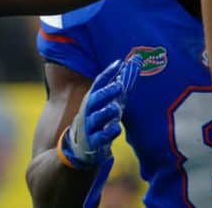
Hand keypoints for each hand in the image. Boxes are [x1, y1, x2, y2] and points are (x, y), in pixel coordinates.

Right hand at [59, 55, 141, 169]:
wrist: (80, 148)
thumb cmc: (97, 122)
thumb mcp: (105, 105)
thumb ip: (117, 91)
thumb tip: (131, 68)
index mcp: (92, 100)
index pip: (99, 83)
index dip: (108, 73)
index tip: (119, 63)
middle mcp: (89, 111)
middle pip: (96, 99)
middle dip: (107, 92)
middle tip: (119, 86)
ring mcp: (89, 127)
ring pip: (97, 117)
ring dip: (106, 112)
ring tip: (116, 108)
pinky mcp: (93, 142)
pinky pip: (100, 137)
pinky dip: (108, 132)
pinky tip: (117, 128)